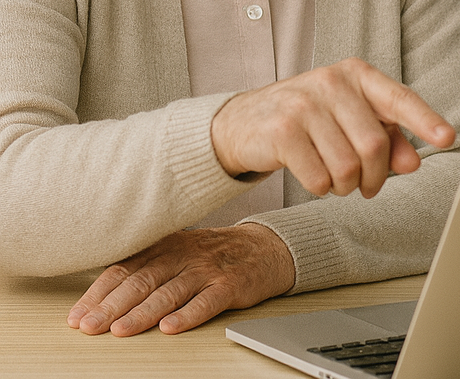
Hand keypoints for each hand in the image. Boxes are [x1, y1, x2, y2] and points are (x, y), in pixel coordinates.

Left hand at [66, 224, 294, 336]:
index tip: (76, 315)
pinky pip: (207, 301)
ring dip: (142, 313)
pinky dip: (188, 315)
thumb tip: (99, 292)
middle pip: (142, 280)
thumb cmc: (213, 255)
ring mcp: (207, 269)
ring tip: (120, 331)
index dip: (99, 292)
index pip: (125, 267)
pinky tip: (171, 327)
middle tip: (89, 327)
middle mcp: (183, 254)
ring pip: (170, 292)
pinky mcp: (230, 285)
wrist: (265, 248)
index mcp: (166, 245)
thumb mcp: (178, 250)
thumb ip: (145, 265)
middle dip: (111, 306)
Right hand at [211, 57, 455, 198]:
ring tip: (335, 179)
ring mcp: (305, 103)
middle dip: (375, 176)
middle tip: (366, 187)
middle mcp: (332, 82)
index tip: (448, 137)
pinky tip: (312, 175)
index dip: (426, 120)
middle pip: (375, 145)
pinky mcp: (282, 130)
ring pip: (348, 166)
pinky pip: (320, 178)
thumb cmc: (307, 120)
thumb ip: (386, 138)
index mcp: (356, 74)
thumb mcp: (348, 120)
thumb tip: (414, 162)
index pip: (399, 98)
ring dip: (346, 186)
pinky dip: (321, 188)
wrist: (243, 123)